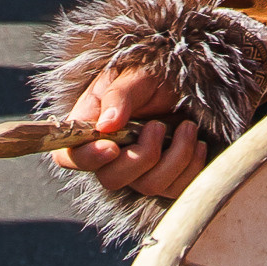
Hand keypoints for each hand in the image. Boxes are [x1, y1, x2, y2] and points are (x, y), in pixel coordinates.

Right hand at [49, 57, 207, 215]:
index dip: (87, 159)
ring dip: (174, 157)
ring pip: (148, 187)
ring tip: (187, 126)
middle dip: (141, 156)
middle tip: (158, 126)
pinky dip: (191, 166)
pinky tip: (196, 142)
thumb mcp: (134, 76)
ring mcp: (138, 171)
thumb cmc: (150, 77)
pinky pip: (176, 189)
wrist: (182, 84)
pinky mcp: (166, 179)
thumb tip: (105, 125)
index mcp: (91, 128)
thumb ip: (119, 97)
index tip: (112, 147)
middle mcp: (111, 156)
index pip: (70, 156)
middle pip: (111, 179)